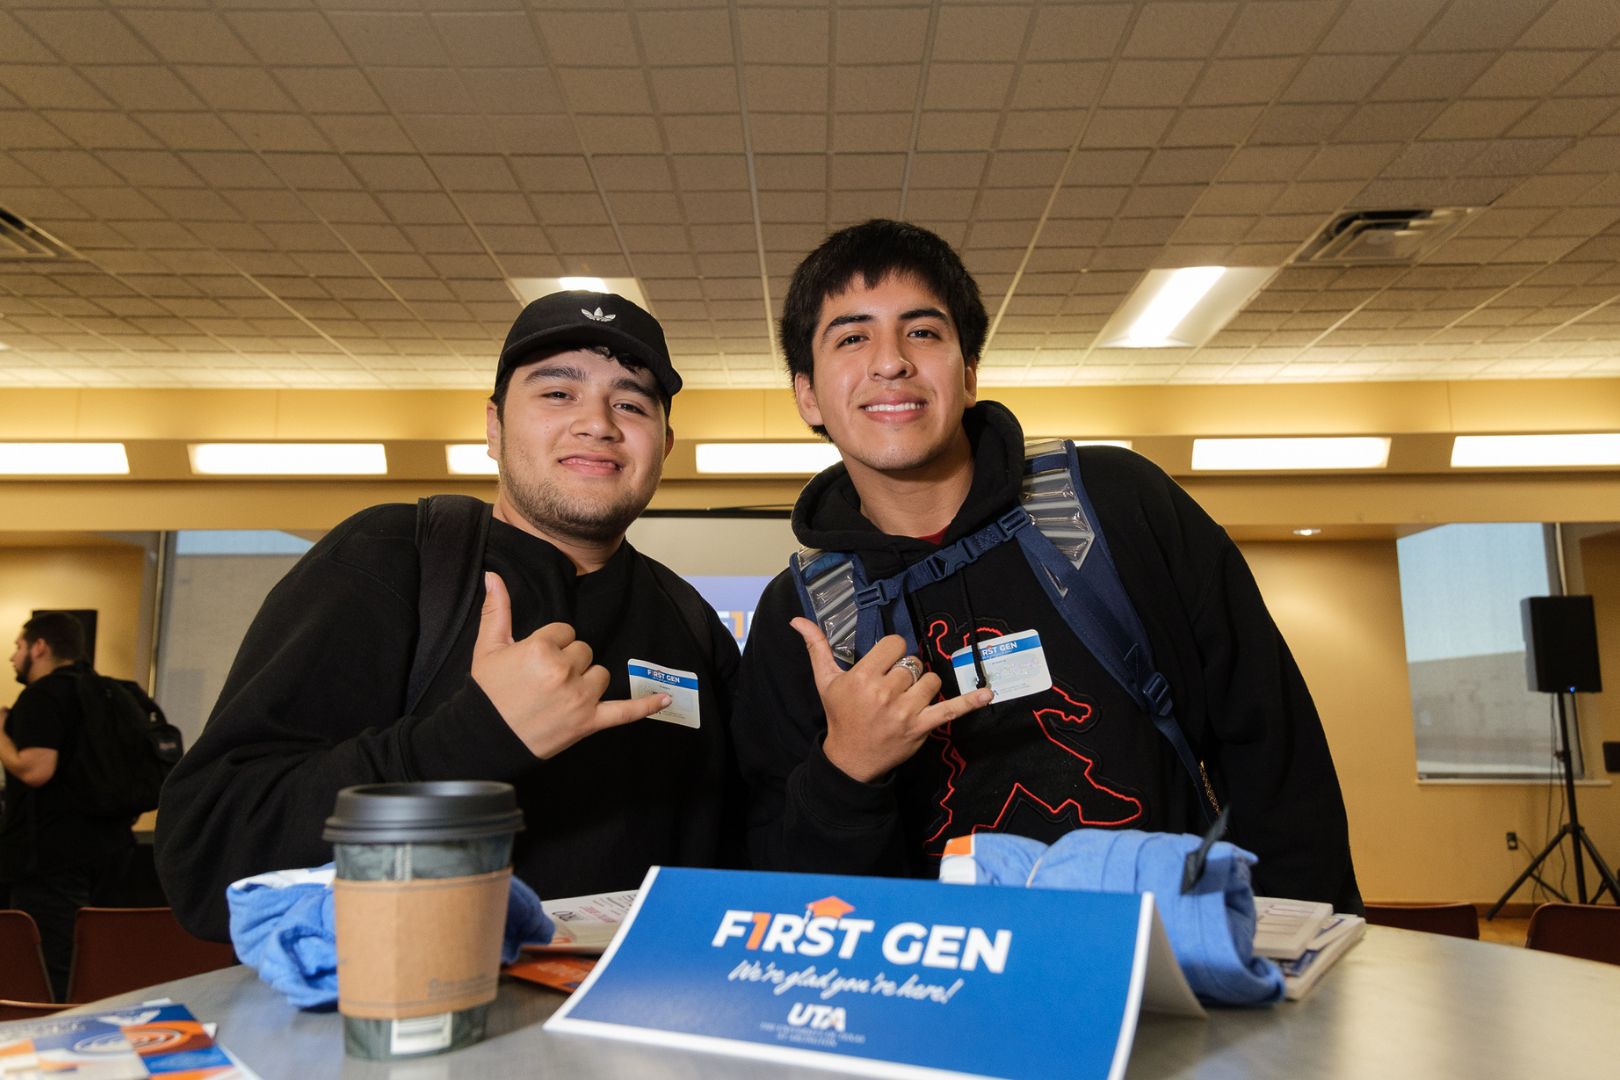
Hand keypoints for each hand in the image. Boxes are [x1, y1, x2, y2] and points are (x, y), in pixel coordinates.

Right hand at [472, 572, 670, 758]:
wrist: (485, 739)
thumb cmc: (486, 693)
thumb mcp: (487, 648)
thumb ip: (497, 609)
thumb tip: (493, 575)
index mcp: (541, 649)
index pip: (564, 631)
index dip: (551, 644)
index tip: (534, 660)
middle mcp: (564, 671)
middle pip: (584, 651)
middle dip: (568, 662)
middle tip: (543, 681)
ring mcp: (580, 697)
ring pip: (601, 673)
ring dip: (587, 680)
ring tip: (560, 695)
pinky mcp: (589, 722)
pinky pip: (625, 711)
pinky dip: (646, 706)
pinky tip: (665, 698)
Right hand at [793, 617, 991, 783]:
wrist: (850, 760)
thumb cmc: (839, 716)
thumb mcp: (825, 681)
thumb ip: (817, 648)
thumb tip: (797, 620)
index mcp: (863, 677)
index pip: (894, 644)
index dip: (892, 651)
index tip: (884, 663)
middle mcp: (885, 693)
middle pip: (913, 663)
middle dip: (905, 671)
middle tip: (892, 686)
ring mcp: (906, 711)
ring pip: (931, 680)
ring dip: (924, 686)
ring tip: (908, 697)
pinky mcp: (922, 727)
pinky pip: (951, 710)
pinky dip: (970, 702)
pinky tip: (987, 693)